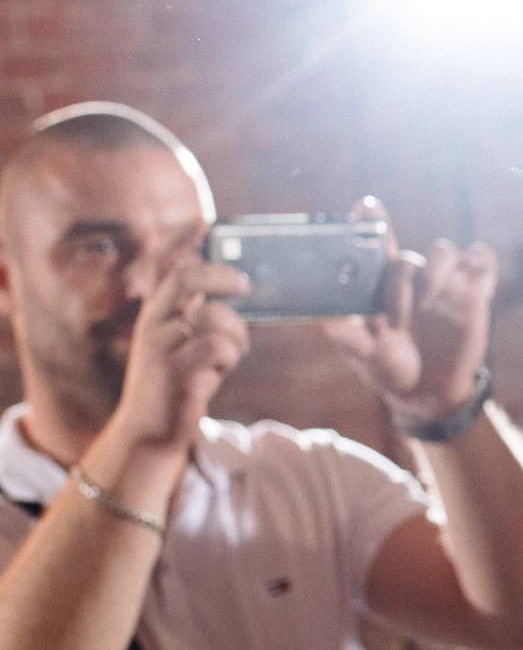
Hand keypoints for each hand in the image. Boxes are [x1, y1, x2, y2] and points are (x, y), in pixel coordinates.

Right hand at [100, 253, 251, 455]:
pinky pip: (219, 348)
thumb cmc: (176, 379)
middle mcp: (153, 323)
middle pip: (184, 277)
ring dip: (236, 337)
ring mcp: (162, 347)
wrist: (151, 430)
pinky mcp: (177, 372)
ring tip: (227, 357)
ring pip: (216, 319)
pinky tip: (217, 373)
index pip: (165, 265)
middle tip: (244, 284)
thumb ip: (198, 310)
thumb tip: (229, 278)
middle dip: (219, 273)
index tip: (204, 220)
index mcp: (157, 311)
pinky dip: (230, 359)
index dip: (183, 240)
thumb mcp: (182, 340)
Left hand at [320, 202, 497, 421]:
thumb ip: (352, 341)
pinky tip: (475, 287)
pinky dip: (481, 265)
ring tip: (430, 303)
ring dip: (437, 272)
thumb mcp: (368, 359)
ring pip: (445, 251)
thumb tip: (328, 326)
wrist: (429, 392)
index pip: (377, 246)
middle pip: (410, 257)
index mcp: (382, 287)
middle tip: (397, 319)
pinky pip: (483, 262)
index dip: (372, 221)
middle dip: (401, 284)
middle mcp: (414, 279)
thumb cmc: (390, 370)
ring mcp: (446, 283)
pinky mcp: (475, 292)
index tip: (364, 204)